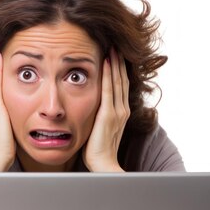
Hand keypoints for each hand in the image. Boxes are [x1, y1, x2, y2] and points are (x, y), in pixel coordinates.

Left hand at [82, 48, 129, 171]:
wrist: (104, 165)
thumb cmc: (97, 152)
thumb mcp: (98, 130)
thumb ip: (97, 118)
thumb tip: (87, 110)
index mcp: (121, 113)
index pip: (121, 86)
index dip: (118, 70)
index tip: (114, 55)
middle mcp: (122, 110)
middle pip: (122, 79)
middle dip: (119, 61)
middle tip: (115, 44)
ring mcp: (118, 111)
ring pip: (118, 81)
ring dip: (115, 63)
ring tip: (112, 47)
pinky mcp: (109, 114)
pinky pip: (109, 89)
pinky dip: (109, 74)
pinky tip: (106, 62)